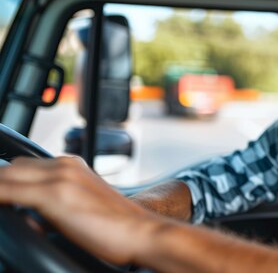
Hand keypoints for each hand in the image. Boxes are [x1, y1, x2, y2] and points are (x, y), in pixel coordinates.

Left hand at [0, 156, 161, 264]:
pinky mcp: (53, 195)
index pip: (24, 167)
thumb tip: (34, 221)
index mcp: (73, 166)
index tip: (8, 199)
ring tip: (5, 207)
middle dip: (4, 185)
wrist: (143, 232)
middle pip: (12, 167)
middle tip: (7, 206)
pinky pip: (4, 191)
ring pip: (5, 175)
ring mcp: (59, 178)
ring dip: (1, 190)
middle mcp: (65, 165)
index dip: (10, 183)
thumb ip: (60, 206)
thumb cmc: (120, 227)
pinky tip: (2, 209)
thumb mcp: (85, 207)